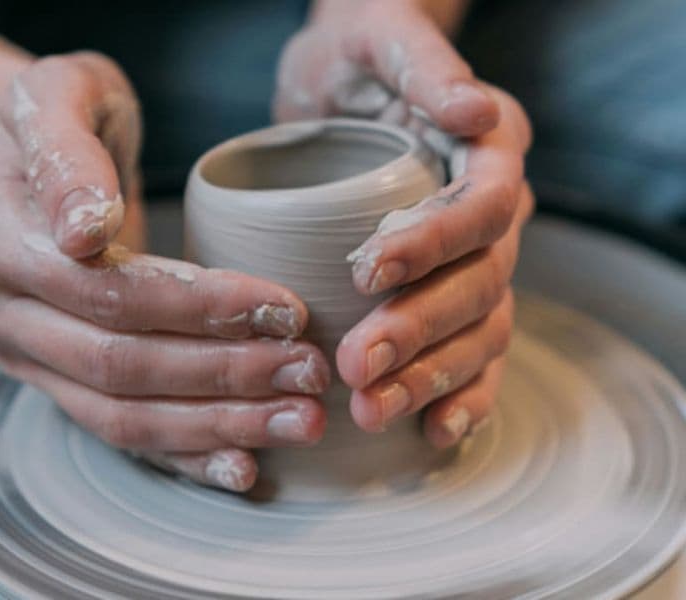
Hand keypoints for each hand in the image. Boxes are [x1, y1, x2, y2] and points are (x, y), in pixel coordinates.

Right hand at [0, 52, 329, 491]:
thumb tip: (84, 230)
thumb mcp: (61, 96)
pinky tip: (243, 466)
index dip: (201, 308)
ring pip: (124, 415)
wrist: (32, 156)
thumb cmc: (60, 114)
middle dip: (224, 374)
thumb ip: (66, 155)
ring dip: (218, 424)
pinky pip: (121, 432)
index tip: (286, 308)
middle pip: (121, 366)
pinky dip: (185, 455)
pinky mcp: (60, 381)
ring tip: (299, 420)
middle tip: (309, 372)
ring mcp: (26, 357)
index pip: (109, 293)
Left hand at [275, 1, 532, 445]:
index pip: (480, 208)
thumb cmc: (360, 54)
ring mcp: (476, 259)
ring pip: (478, 329)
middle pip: (479, 284)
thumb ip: (424, 67)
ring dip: (431, 377)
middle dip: (420, 331)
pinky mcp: (447, 290)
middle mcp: (494, 212)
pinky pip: (473, 352)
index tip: (366, 270)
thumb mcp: (383, 40)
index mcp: (489, 152)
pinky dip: (459, 395)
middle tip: (356, 367)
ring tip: (373, 409)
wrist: (344, 79)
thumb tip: (472, 113)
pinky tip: (431, 430)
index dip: (434, 245)